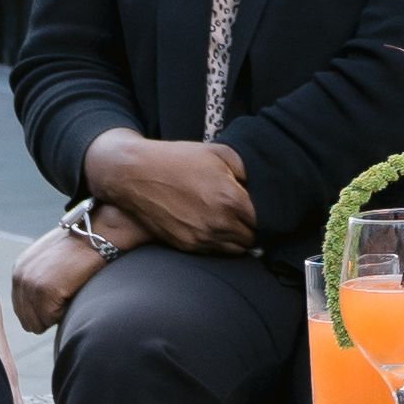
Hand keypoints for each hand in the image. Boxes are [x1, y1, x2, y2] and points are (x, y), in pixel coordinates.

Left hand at [9, 210, 122, 334]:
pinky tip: (74, 295)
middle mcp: (20, 278)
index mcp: (19, 270)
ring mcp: (32, 285)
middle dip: (46, 318)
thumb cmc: (80, 245)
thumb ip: (39, 275)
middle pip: (27, 320)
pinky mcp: (46, 291)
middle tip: (65, 303)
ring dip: (56, 316)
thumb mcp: (49, 257)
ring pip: (39, 323)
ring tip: (70, 297)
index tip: (59, 304)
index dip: (41, 312)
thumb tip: (41, 298)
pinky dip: (65, 313)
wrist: (95, 234)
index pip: (21, 308)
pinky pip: (52, 318)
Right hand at [86, 131, 259, 254]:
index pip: (266, 219)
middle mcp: (219, 224)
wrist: (134, 174)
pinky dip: (221, 243)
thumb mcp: (219, 152)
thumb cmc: (177, 159)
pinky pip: (215, 252)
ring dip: (240, 237)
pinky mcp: (186, 245)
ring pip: (237, 249)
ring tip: (235, 221)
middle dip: (256, 226)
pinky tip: (217, 226)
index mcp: (231, 200)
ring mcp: (201, 238)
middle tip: (251, 214)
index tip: (264, 205)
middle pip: (253, 237)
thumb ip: (247, 169)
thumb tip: (261, 184)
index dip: (269, 212)